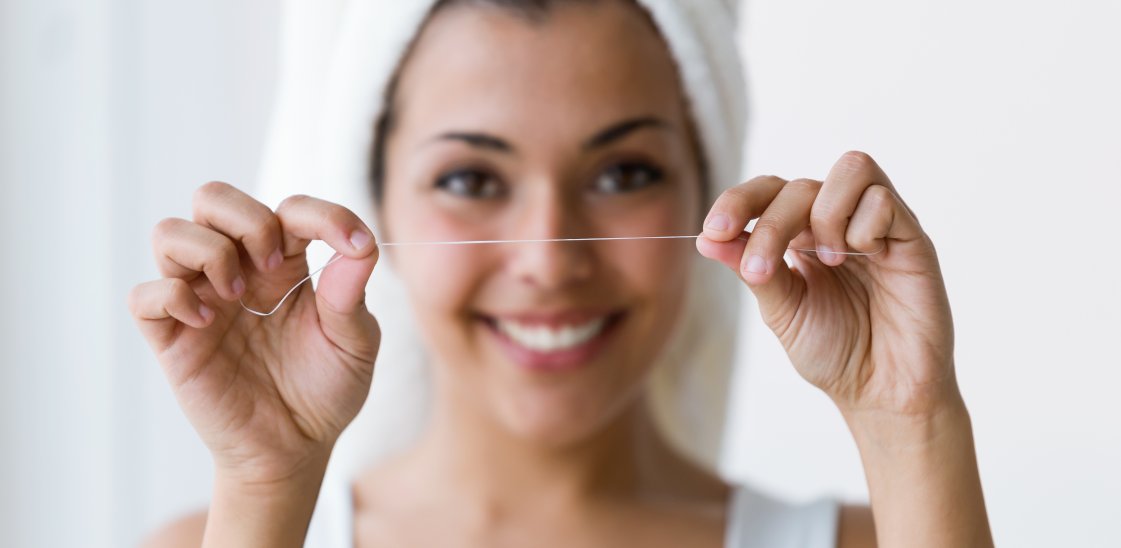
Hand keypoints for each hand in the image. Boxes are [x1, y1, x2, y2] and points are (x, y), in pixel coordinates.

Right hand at [128, 182, 380, 485]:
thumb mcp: (356, 344)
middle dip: (246, 218)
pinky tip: (207, 323)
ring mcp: (201, 300)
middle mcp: (238, 271)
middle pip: (213, 197)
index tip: (356, 248)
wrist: (295, 450)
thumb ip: (353, 295)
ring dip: (209, 252)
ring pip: (170, 232)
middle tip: (274, 265)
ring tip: (239, 296)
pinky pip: (145, 295)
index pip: (288, 208)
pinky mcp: (172, 337)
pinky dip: (172, 297)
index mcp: (285, 262)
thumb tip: (360, 247)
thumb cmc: (326, 391)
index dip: (323, 214)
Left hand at [697, 151, 956, 415]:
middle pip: (800, 184)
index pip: (769, 191)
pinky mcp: (912, 237)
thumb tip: (706, 239)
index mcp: (802, 235)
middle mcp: (840, 221)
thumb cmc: (836, 352)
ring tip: (829, 260)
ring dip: (825, 214)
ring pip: (851, 169)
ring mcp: (878, 225)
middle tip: (760, 269)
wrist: (883, 393)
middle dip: (770, 224)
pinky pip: (884, 199)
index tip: (714, 231)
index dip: (738, 201)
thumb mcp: (783, 310)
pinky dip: (864, 226)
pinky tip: (866, 259)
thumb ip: (752, 270)